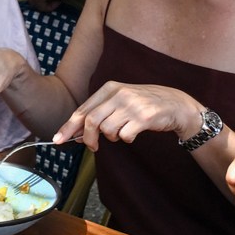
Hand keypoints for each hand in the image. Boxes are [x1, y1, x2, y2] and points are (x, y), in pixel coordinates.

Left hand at [52, 79, 199, 149]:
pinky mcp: (144, 117)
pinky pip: (125, 135)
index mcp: (109, 88)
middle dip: (88, 138)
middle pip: (91, 121)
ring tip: (122, 132)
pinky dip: (127, 138)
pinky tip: (134, 132)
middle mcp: (119, 94)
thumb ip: (99, 113)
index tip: (59, 139)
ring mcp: (131, 105)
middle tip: (93, 147)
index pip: (83, 109)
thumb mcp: (119, 101)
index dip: (69, 126)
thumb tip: (76, 133)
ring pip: (107, 130)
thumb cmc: (143, 104)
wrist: (175, 104)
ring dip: (112, 137)